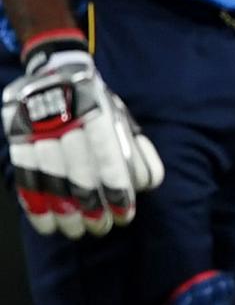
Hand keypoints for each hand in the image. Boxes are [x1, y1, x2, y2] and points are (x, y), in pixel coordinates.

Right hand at [3, 40, 163, 238]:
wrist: (55, 73)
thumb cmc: (96, 104)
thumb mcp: (121, 116)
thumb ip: (136, 149)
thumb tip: (149, 184)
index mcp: (96, 111)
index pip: (107, 158)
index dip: (116, 190)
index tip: (125, 214)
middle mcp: (64, 120)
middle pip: (78, 173)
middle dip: (93, 207)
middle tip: (103, 228)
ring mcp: (36, 129)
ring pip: (50, 179)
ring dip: (65, 211)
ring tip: (79, 231)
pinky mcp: (16, 138)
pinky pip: (25, 177)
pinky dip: (36, 205)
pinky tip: (48, 225)